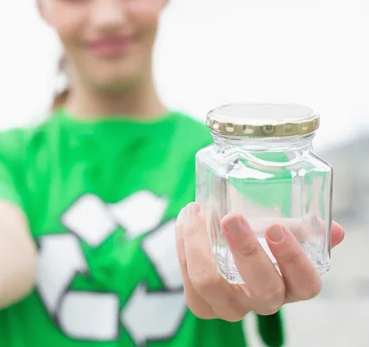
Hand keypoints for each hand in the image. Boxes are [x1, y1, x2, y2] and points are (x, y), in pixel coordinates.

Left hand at [175, 203, 344, 320]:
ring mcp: (230, 307)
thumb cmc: (262, 245)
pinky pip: (187, 278)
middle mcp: (263, 302)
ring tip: (196, 211)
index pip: (306, 284)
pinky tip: (185, 220)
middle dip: (246, 250)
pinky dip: (183, 244)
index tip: (277, 228)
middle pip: (261, 287)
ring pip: (210, 282)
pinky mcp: (201, 305)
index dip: (293, 259)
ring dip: (199, 243)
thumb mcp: (286, 237)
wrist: (225, 260)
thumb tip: (333, 229)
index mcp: (291, 287)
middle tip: (231, 217)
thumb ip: (305, 231)